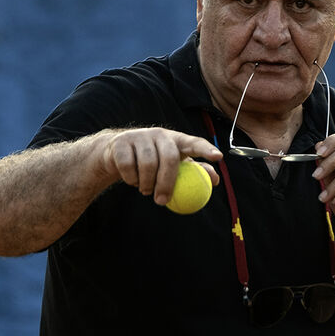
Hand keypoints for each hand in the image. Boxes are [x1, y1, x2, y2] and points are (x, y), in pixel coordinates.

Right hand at [100, 127, 221, 205]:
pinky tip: (133, 181)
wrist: (116, 155)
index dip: (206, 149)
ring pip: (148, 164)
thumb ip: (195, 171)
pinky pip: (128, 166)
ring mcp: (140, 136)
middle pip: (170, 157)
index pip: (194, 142)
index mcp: (176, 139)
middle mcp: (160, 134)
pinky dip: (131, 179)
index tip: (218, 157)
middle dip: (167, 182)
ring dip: (146, 184)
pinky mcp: (122, 143)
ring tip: (146, 190)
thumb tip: (215, 180)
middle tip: (162, 201)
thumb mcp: (174, 166)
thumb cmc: (153, 162)